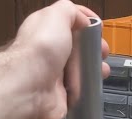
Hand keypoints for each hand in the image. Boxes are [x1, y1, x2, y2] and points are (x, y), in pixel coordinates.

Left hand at [9, 0, 110, 118]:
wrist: (29, 89)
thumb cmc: (41, 50)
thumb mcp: (56, 16)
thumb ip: (70, 11)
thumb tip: (82, 20)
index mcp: (44, 29)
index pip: (66, 21)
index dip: (84, 21)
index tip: (98, 26)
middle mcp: (47, 51)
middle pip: (75, 46)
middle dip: (93, 47)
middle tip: (102, 51)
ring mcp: (53, 75)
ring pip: (79, 69)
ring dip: (93, 68)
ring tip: (102, 70)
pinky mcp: (59, 95)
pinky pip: (77, 90)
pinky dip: (87, 88)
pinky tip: (94, 84)